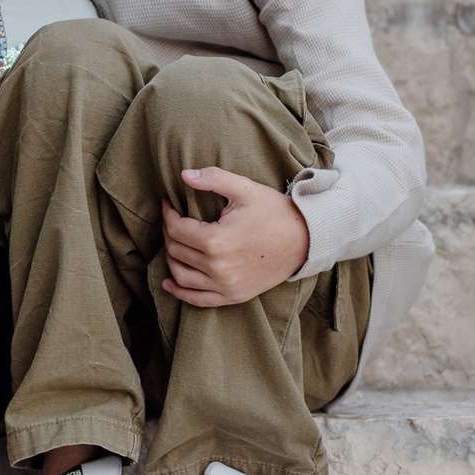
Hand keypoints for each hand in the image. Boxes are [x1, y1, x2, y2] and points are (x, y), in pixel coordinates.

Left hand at [159, 168, 310, 307]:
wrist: (306, 240)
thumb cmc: (275, 212)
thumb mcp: (245, 189)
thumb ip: (213, 178)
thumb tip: (183, 175)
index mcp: (216, 241)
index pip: (176, 229)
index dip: (168, 214)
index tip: (169, 203)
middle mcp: (218, 268)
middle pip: (176, 250)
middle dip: (169, 232)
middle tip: (173, 218)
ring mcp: (226, 286)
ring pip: (181, 275)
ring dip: (171, 257)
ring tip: (173, 241)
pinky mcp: (234, 296)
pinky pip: (198, 299)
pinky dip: (180, 292)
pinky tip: (168, 283)